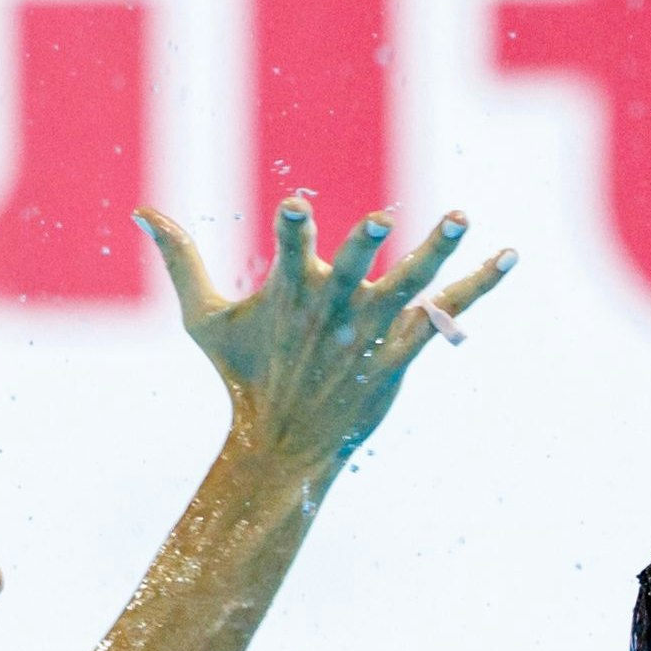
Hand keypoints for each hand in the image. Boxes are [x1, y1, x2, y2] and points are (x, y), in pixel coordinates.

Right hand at [136, 200, 514, 465]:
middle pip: (351, 270)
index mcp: (287, 294)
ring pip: (410, 284)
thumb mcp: (203, 319)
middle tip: (383, 219)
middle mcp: (332, 310)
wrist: (284, 444)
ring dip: (438, 251)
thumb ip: (180, 260)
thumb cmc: (242, 374)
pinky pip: (448, 312)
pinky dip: (480, 285)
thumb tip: (142, 212)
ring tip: (462, 216)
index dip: (293, 231)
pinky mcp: (403, 350)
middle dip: (364, 246)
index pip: (288, 253)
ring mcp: (371, 331)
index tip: (298, 207)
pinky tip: (509, 256)